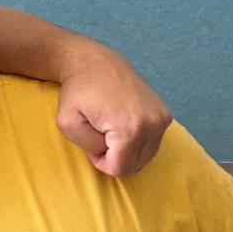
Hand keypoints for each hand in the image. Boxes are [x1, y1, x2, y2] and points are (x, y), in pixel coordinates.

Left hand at [55, 47, 171, 176]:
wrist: (94, 62)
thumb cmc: (77, 92)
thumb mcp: (67, 123)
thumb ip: (89, 147)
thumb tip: (109, 152)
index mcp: (130, 129)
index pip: (120, 169)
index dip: (101, 162)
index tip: (92, 140)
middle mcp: (152, 124)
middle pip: (136, 165)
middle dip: (115, 156)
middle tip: (100, 134)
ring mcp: (162, 117)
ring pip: (146, 155)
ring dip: (127, 149)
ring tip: (111, 128)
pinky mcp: (165, 113)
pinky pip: (152, 141)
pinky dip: (137, 140)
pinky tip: (123, 123)